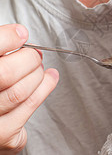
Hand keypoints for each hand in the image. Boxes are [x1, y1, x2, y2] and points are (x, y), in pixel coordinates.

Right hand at [0, 24, 58, 153]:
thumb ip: (0, 48)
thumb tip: (19, 35)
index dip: (8, 38)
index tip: (21, 34)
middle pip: (8, 73)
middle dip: (29, 60)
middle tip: (34, 55)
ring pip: (22, 94)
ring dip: (39, 76)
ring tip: (42, 69)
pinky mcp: (3, 138)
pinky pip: (29, 111)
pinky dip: (42, 93)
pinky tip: (46, 83)